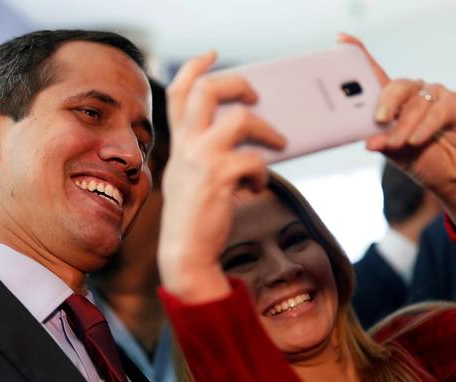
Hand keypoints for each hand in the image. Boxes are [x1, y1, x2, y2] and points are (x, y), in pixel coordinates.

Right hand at [158, 51, 285, 302]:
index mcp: (179, 144)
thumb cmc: (195, 218)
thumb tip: (245, 135)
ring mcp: (200, 159)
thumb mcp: (192, 177)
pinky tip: (256, 187)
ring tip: (277, 144)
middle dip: (238, 84)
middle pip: (207, 90)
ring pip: (240, 118)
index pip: (178, 92)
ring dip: (266, 129)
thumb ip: (205, 152)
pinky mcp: (219, 177)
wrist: (186, 253)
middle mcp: (186, 146)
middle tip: (256, 96)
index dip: (195, 67)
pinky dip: (262, 173)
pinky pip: (253, 160)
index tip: (212, 54)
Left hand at [339, 34, 455, 245]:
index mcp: (394, 101)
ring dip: (405, 126)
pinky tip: (417, 139)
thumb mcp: (395, 152)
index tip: (342, 39)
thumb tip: (368, 141)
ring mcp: (434, 96)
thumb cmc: (422, 160)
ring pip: (416, 103)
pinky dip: (425, 126)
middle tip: (380, 120)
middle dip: (386, 103)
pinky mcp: (455, 105)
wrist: (452, 177)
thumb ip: (382, 141)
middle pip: (396, 86)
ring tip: (398, 144)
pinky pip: (438, 110)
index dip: (360, 54)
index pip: (376, 74)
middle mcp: (413, 94)